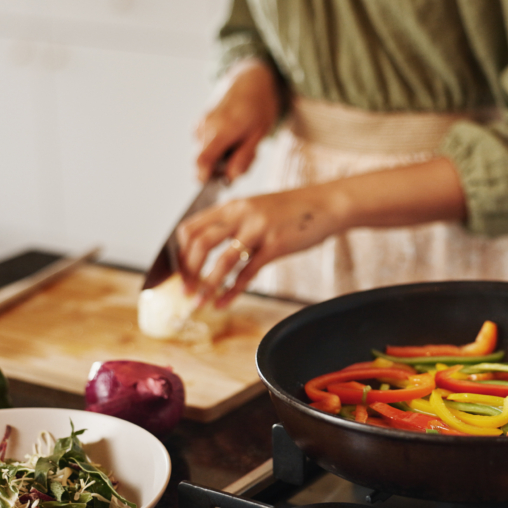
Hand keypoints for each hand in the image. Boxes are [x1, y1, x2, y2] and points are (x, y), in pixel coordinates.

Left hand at [176, 185, 347, 306]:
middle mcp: (241, 214)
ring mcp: (258, 229)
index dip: (181, 252)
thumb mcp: (257, 208)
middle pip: (200, 243)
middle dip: (188, 271)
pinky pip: (247, 272)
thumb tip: (211, 246)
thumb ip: (234, 223)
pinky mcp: (276, 245)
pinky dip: (232, 291)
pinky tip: (224, 302)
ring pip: (222, 260)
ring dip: (207, 285)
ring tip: (199, 302)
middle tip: (185, 290)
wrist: (327, 204)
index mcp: (232, 206)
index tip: (181, 271)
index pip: (191, 227)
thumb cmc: (293, 210)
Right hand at [194, 58, 279, 181]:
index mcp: (221, 129)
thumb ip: (244, 157)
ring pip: (206, 153)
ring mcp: (200, 123)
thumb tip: (230, 178)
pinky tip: (234, 137)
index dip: (204, 177)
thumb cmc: (259, 104)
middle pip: (204, 161)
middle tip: (246, 158)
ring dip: (223, 157)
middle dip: (222, 168)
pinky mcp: (200, 122)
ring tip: (244, 144)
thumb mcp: (259, 133)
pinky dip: (219, 146)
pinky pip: (206, 143)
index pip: (201, 161)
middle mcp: (205, 126)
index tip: (216, 184)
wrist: (251, 78)